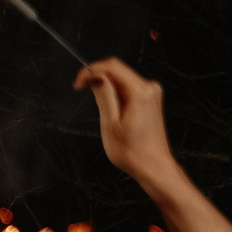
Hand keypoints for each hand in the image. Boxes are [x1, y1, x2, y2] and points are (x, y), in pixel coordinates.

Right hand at [76, 59, 175, 187]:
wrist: (153, 166)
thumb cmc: (132, 151)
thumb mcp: (110, 124)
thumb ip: (104, 96)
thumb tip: (96, 76)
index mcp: (141, 91)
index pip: (113, 66)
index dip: (91, 70)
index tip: (77, 85)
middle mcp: (149, 87)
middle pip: (118, 71)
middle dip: (98, 80)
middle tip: (82, 95)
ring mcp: (151, 93)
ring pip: (121, 81)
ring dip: (106, 90)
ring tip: (102, 112)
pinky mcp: (150, 100)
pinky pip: (128, 89)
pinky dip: (115, 96)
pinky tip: (112, 113)